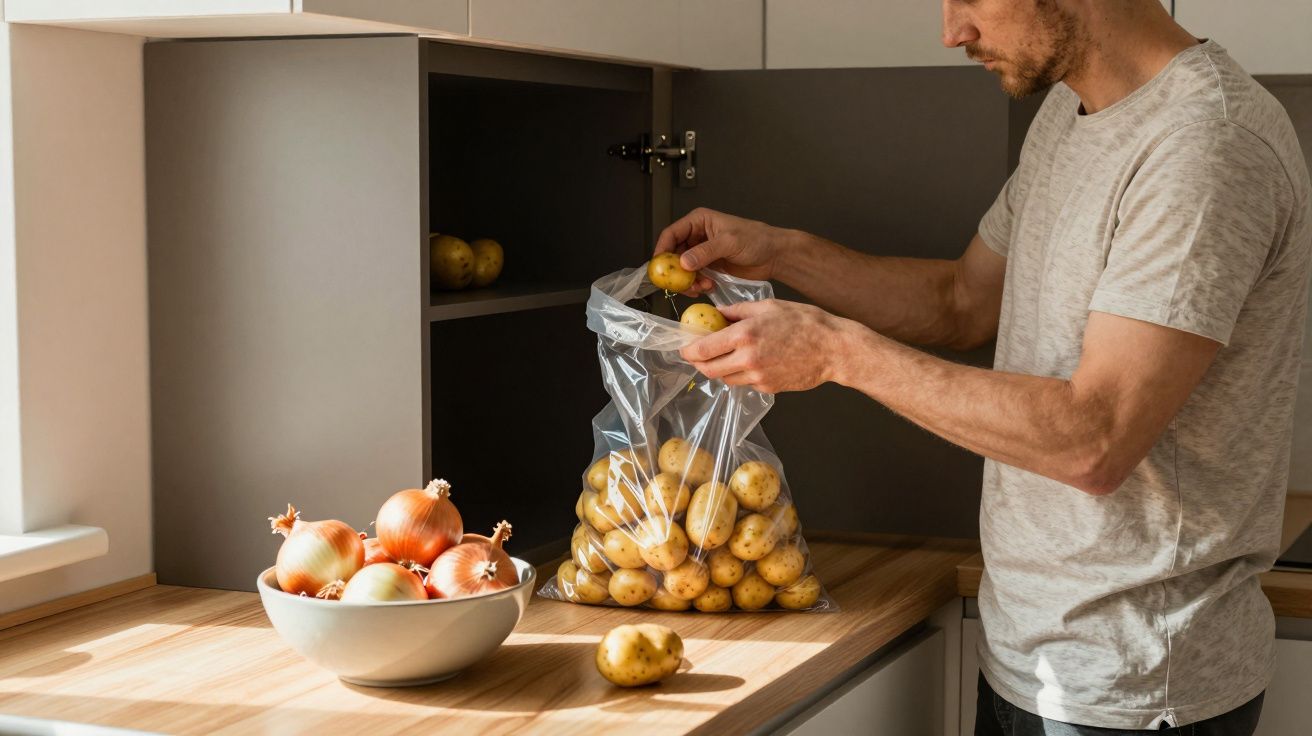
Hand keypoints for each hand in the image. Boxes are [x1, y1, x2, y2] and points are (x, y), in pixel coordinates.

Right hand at [654, 208, 788, 293]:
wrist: (773, 255)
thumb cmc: (756, 239)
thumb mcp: (729, 242)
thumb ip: (705, 252)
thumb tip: (683, 262)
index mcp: (699, 221)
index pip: (671, 234)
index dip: (662, 250)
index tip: (660, 266)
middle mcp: (698, 236)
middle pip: (673, 254)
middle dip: (676, 271)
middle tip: (681, 283)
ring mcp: (702, 252)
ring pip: (683, 268)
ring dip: (688, 281)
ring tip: (701, 286)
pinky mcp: (709, 266)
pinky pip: (694, 277)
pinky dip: (697, 285)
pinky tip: (708, 287)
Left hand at [679, 299, 856, 393]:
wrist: (834, 349)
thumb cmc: (806, 323)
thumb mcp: (768, 306)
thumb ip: (736, 311)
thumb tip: (716, 314)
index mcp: (744, 334)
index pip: (702, 349)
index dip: (688, 350)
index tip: (685, 347)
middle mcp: (747, 358)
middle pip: (708, 369)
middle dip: (699, 363)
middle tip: (699, 355)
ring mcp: (757, 377)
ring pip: (725, 379)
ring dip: (720, 369)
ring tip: (727, 355)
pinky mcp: (767, 388)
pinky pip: (744, 383)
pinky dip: (740, 374)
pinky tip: (751, 361)